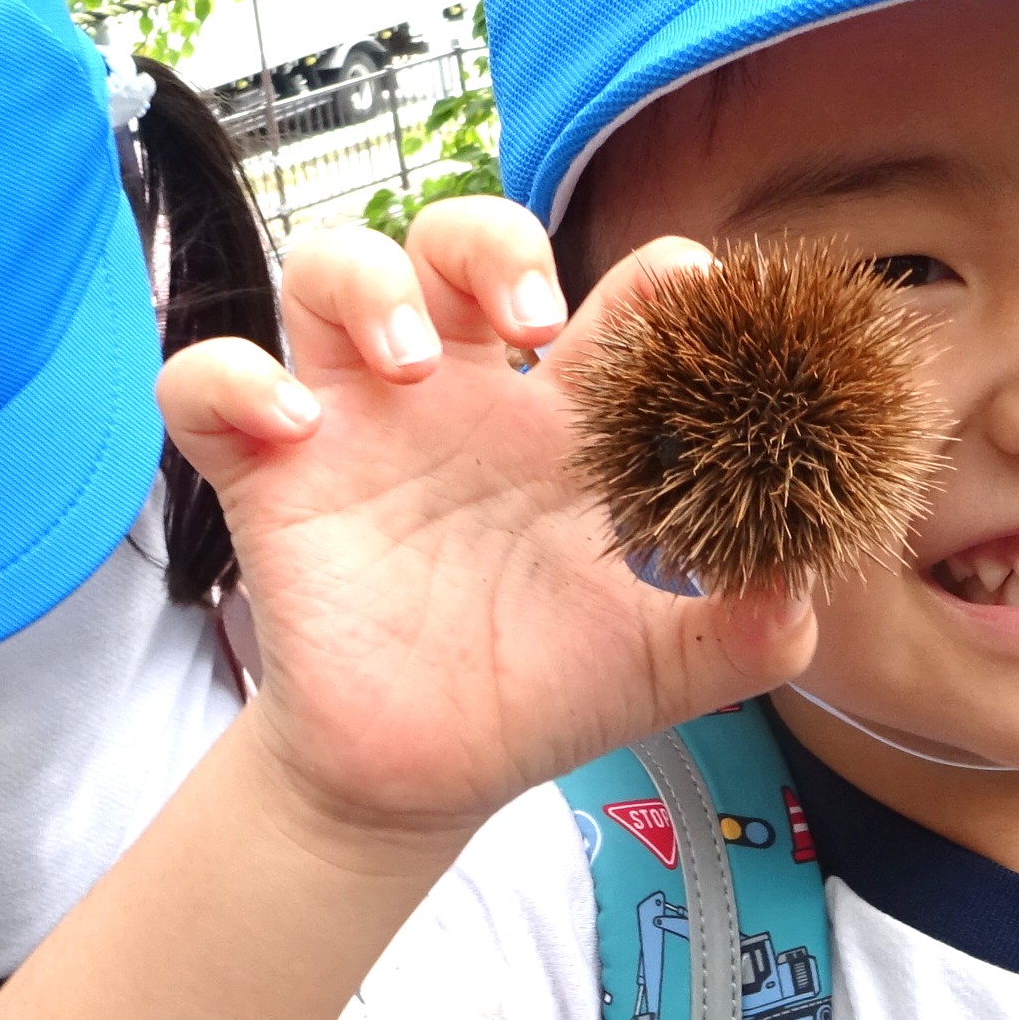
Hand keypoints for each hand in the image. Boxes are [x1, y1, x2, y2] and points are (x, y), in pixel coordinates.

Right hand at [158, 202, 815, 841]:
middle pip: (458, 241)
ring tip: (416, 363)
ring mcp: (358, 425)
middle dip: (494, 241)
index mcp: (566, 426)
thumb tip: (811, 585)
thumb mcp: (668, 668)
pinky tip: (290, 427)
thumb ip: (750, 628)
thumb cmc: (544, 692)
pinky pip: (207, 382)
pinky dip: (232, 380)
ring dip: (368, 281)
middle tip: (536, 319)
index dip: (653, 282)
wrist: (426, 779)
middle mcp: (462, 399)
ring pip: (329, 266)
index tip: (688, 310)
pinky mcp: (268, 476)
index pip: (613, 303)